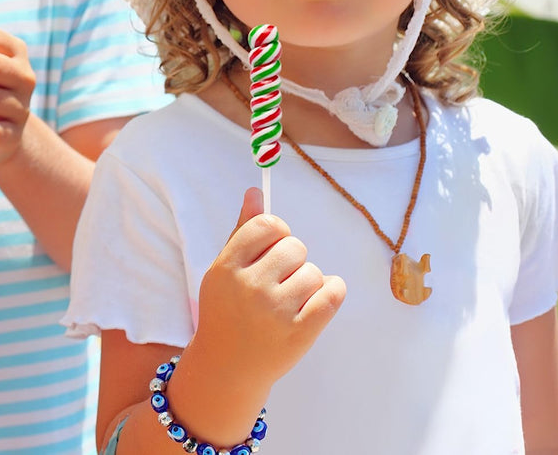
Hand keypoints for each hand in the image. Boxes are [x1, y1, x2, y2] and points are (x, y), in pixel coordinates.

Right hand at [189, 188, 345, 394]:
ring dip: (309, 281)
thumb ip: (242, 230)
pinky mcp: (300, 333)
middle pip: (295, 246)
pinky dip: (332, 292)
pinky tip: (318, 299)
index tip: (273, 249)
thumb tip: (255, 191)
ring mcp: (276, 311)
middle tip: (280, 279)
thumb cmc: (227, 310)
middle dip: (293, 259)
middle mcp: (250, 286)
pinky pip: (333, 294)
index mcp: (227, 267)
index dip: (277, 234)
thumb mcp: (224, 270)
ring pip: (314, 272)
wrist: (228, 366)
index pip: (267, 226)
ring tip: (291, 297)